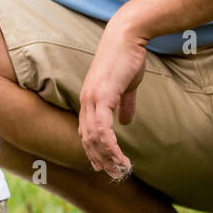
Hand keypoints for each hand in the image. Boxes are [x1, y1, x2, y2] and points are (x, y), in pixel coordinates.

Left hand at [78, 15, 146, 179]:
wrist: (126, 38)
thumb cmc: (126, 59)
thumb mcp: (126, 86)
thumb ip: (123, 105)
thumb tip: (125, 123)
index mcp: (89, 100)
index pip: (86, 131)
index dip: (93, 150)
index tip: (103, 165)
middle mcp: (86, 102)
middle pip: (87, 138)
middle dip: (100, 158)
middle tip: (113, 174)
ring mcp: (92, 99)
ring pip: (94, 137)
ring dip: (107, 156)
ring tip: (120, 169)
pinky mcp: (102, 96)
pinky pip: (102, 127)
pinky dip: (109, 144)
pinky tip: (119, 156)